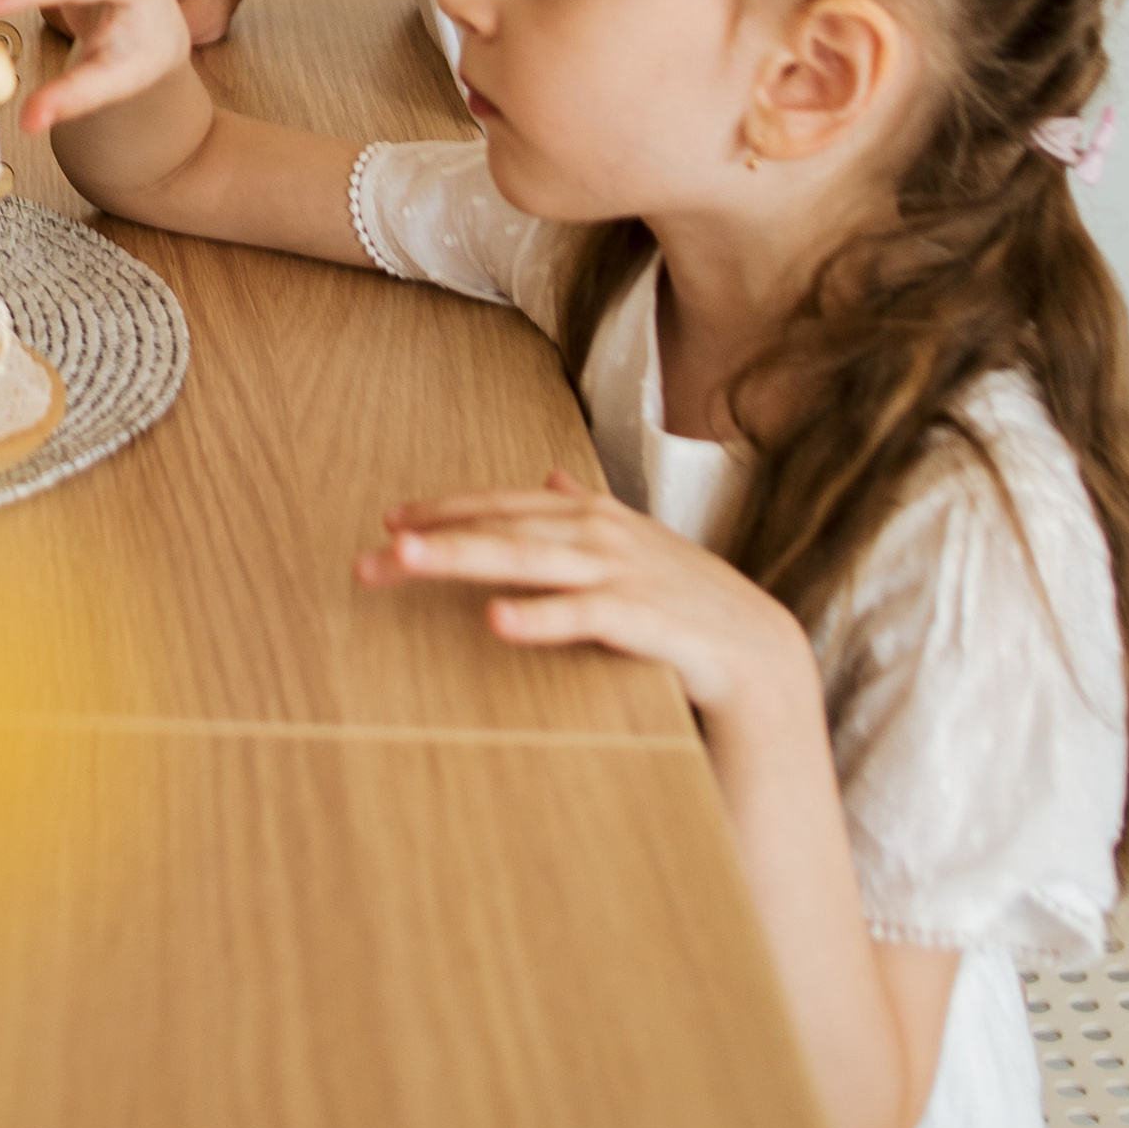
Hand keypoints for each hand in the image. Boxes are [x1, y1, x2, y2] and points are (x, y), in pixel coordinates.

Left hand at [356, 473, 814, 733]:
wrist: (759, 652)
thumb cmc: (685, 599)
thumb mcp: (634, 544)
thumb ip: (586, 508)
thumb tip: (551, 474)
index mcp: (589, 514)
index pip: (502, 505)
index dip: (444, 510)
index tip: (388, 519)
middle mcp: (598, 534)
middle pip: (499, 528)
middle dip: (431, 538)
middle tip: (369, 556)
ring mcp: (620, 572)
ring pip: (525, 558)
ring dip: (463, 556)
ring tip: (407, 560)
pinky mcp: (643, 618)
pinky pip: (582, 616)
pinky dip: (539, 617)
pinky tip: (496, 622)